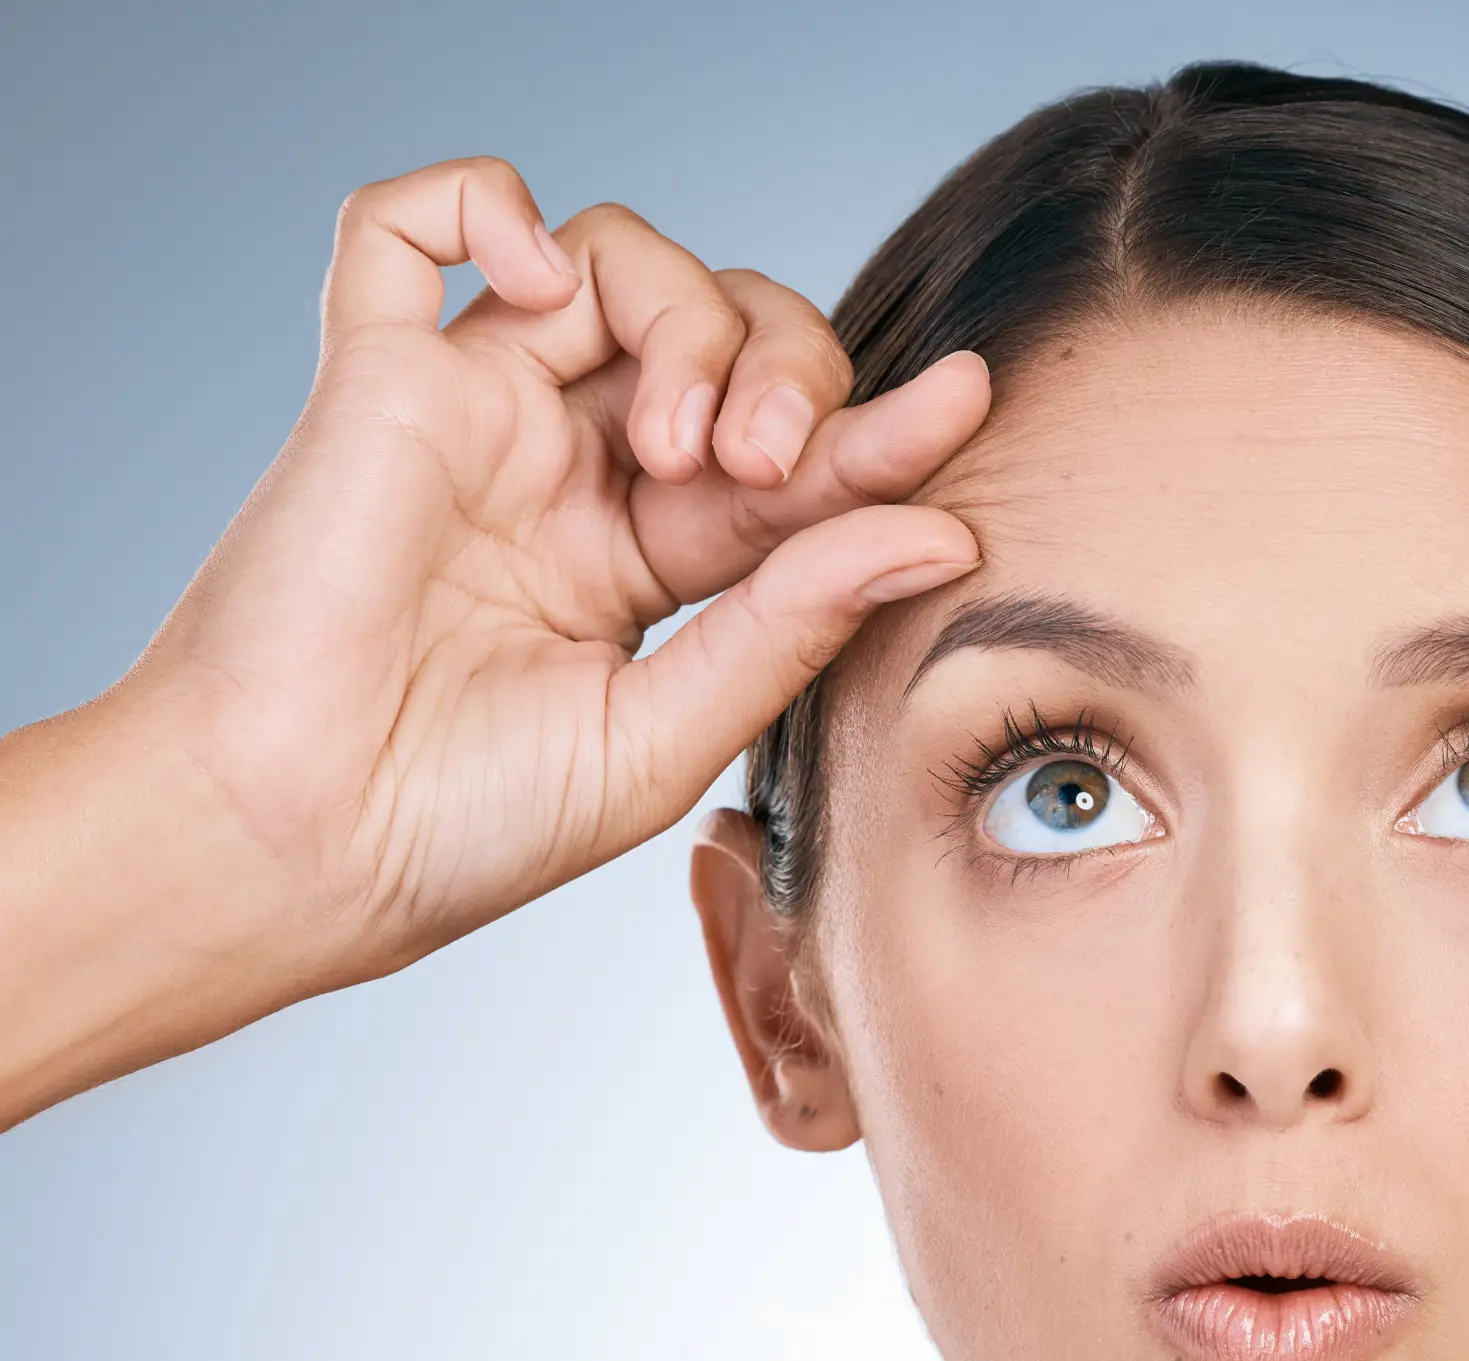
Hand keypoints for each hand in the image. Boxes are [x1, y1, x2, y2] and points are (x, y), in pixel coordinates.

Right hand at [131, 156, 985, 980]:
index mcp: (651, 562)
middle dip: (786, 368)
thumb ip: (796, 622)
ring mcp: (478, 419)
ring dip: (684, 315)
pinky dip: (476, 202)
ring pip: (609, 261)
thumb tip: (945, 532)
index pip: (794, 465)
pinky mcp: (371, 383)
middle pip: (724, 334)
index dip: (885, 429)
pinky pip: (401, 226)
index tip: (968, 402)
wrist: (300, 852)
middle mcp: (572, 474)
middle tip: (768, 463)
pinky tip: (535, 276)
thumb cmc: (468, 825)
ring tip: (677, 440)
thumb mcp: (668, 734)